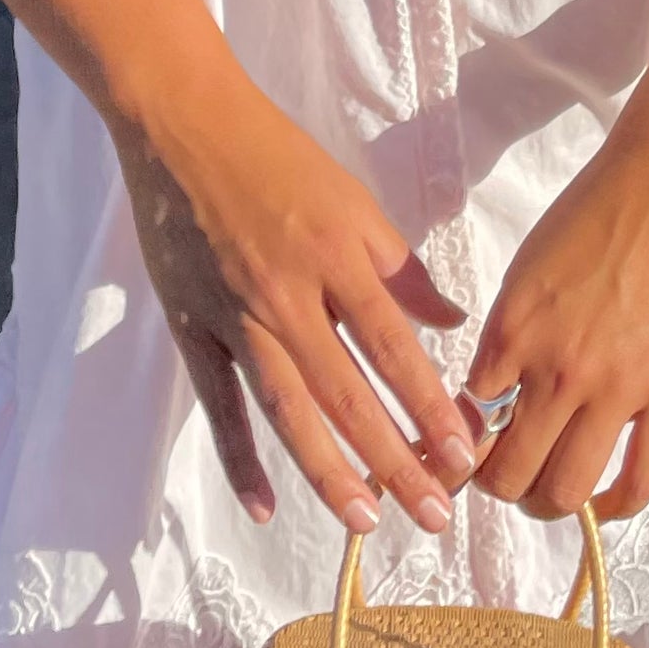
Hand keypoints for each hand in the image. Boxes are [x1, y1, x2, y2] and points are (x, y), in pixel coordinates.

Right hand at [114, 79, 477, 537]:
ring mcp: (236, 316)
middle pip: (348, 394)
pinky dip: (238, 459)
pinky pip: (219, 404)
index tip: (465, 454)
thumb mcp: (354, 202)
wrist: (184, 124)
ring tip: (367, 523)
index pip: (394, 347)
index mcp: (338, 257)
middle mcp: (288, 295)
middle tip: (433, 514)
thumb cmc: (279, 158)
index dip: (430, 405)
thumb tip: (453, 322)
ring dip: (329, 473)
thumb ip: (402, 269)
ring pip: (288, 410)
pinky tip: (263, 506)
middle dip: (395, 460)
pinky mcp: (193, 327)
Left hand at [465, 121, 648, 521]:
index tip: (463, 452)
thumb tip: (492, 398)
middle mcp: (557, 369)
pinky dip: (615, 507)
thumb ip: (506, 338)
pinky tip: (601, 504)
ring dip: (546, 503)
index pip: (466, 422)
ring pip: (566, 490)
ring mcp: (616, 387)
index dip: (460, 446)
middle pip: (509, 474)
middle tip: (502, 476)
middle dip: (496, 487)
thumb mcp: (523, 274)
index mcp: (511, 333)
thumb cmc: (591, 216)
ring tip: (546, 491)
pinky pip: (641, 478)